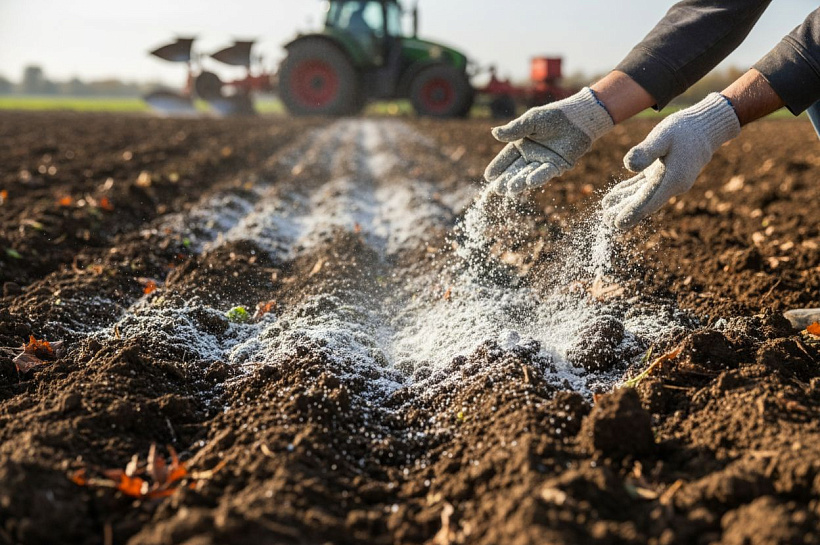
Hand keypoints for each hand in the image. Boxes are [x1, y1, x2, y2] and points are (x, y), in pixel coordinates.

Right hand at [484, 88, 612, 195]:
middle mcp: (530, 155)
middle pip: (515, 169)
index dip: (498, 166)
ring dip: (519, 181)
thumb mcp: (531, 120)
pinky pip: (545, 172)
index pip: (506, 157)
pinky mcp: (557, 166)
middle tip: (497, 189)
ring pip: (528, 173)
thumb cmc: (554, 116)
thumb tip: (494, 133)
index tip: (488, 176)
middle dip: (506, 179)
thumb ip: (514, 129)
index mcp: (521, 143)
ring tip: (510, 189)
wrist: (578, 118)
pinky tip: (530, 182)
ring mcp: (543, 162)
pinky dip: (538, 177)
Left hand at [602, 93, 740, 230]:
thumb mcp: (664, 136)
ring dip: (624, 203)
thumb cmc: (684, 130)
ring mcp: (667, 180)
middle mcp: (671, 185)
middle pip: (644, 202)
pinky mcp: (662, 174)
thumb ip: (647, 151)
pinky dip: (629, 190)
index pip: (650, 201)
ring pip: (642, 195)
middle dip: (625, 212)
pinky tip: (614, 195)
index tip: (618, 224)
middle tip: (605, 223)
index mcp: (674, 179)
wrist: (704, 127)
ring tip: (605, 211)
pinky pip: (644, 186)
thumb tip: (628, 165)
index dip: (633, 212)